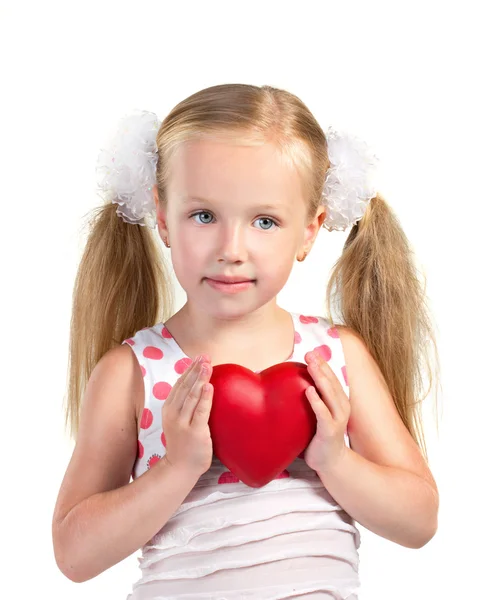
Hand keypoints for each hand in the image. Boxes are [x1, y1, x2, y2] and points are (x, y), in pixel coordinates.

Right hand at [162, 354, 213, 476]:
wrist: (180, 468)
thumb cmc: (183, 442)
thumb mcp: (178, 419)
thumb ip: (185, 404)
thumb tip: (198, 384)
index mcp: (169, 408)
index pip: (179, 384)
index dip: (189, 369)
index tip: (198, 357)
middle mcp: (173, 414)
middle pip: (185, 387)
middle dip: (195, 370)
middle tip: (205, 356)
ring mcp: (183, 423)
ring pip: (192, 396)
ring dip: (200, 378)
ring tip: (207, 365)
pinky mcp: (195, 432)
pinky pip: (200, 412)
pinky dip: (205, 398)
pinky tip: (209, 386)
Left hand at [303, 350, 349, 474]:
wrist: (331, 463)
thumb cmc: (320, 437)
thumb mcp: (317, 415)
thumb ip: (311, 401)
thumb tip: (289, 386)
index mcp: (338, 401)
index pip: (331, 378)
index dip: (323, 364)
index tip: (311, 352)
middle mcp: (341, 407)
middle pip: (331, 382)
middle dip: (321, 366)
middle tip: (310, 353)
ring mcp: (337, 419)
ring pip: (330, 394)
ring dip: (320, 378)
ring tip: (310, 366)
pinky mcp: (330, 431)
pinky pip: (323, 414)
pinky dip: (317, 401)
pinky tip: (309, 390)